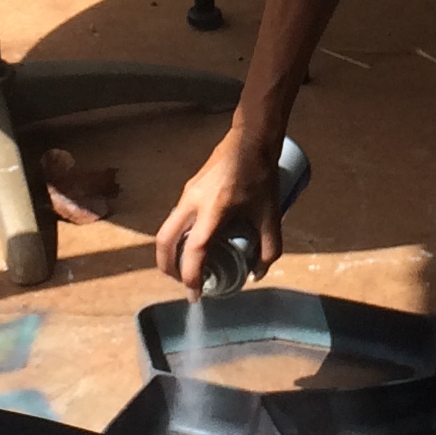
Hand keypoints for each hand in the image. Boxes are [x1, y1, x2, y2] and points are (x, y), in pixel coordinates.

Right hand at [154, 131, 282, 290]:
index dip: (191, 276)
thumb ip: (268, 247)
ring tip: (188, 269)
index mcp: (213, 210)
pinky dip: (177, 238)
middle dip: (168, 268)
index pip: (193, 250)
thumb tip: (257, 273)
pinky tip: (194, 245)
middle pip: (164, 241)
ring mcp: (186, 194)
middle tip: (183, 284)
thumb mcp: (271, 214)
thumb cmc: (262, 175)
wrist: (251, 138)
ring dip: (171, 253)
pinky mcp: (188, 189)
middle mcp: (192, 202)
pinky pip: (175, 219)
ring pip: (166, 230)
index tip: (195, 295)